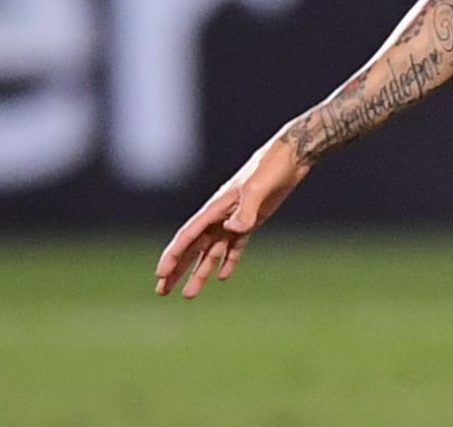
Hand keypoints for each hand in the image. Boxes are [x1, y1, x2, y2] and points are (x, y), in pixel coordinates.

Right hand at [154, 137, 309, 298]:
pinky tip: (223, 277)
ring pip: (211, 251)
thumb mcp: (258, 187)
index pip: (188, 236)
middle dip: (177, 269)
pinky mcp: (252, 220)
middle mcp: (221, 215)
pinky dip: (228, 261)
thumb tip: (232, 230)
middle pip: (193, 248)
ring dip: (200, 272)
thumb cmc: (271, 167)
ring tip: (189, 295)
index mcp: (216, 207)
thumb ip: (245, 210)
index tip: (161, 274)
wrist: (291, 157)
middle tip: (161, 291)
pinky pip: (235, 246)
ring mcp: (235, 219)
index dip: (174, 255)